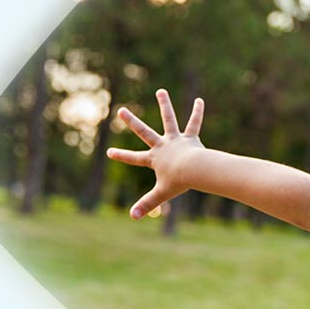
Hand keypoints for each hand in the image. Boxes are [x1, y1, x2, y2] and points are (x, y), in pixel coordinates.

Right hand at [104, 89, 207, 219]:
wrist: (195, 170)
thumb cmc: (179, 182)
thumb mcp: (161, 194)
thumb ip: (147, 205)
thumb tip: (132, 217)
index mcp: (154, 158)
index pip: (134, 158)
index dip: (121, 156)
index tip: (109, 152)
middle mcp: (162, 145)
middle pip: (144, 132)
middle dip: (131, 121)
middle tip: (121, 110)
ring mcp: (175, 140)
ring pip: (168, 119)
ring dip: (164, 105)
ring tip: (161, 91)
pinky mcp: (190, 138)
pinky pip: (194, 123)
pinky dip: (197, 112)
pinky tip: (199, 100)